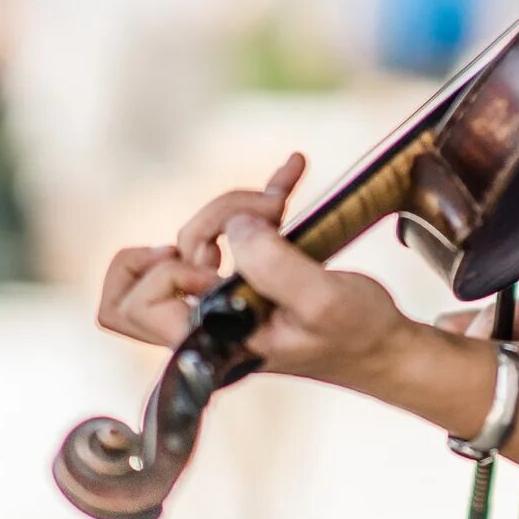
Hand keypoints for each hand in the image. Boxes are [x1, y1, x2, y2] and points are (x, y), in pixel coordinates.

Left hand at [94, 152, 422, 391]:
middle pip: (141, 276)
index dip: (170, 274)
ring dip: (229, 211)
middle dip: (188, 236)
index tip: (221, 270)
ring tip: (278, 205)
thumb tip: (236, 227)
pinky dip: (255, 199)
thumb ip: (273, 265)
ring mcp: (222, 300)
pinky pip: (228, 231)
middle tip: (233, 234)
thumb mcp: (323, 299)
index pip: (133, 308)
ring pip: (185, 245)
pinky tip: (290, 174)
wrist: (385, 344)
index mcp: (210, 341)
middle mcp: (205, 322)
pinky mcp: (246, 277)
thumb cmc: (356, 332)